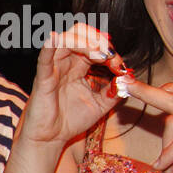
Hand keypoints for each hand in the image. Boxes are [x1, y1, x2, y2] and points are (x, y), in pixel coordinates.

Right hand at [20, 25, 124, 147]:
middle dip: (100, 41)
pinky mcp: (43, 79)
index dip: (111, 51)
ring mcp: (54, 69)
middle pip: (80, 34)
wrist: (51, 139)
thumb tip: (128, 77)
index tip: (121, 68)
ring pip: (65, 40)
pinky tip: (54, 38)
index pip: (96, 45)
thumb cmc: (71, 120)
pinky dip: (49, 46)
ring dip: (85, 42)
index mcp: (79, 66)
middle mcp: (66, 63)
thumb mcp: (102, 104)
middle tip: (111, 56)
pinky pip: (44, 58)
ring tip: (100, 55)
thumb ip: (116, 91)